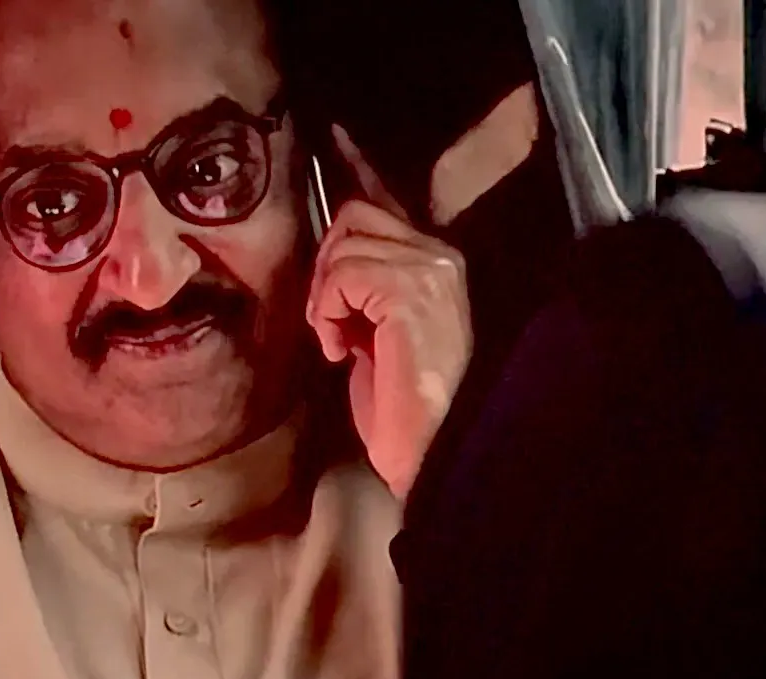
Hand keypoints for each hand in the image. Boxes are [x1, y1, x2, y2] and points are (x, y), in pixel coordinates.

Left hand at [308, 125, 473, 502]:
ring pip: (341, 247)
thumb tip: (327, 256)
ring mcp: (430, 271)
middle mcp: (441, 257)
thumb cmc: (399, 407)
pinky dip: (328, 312)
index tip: (332, 135)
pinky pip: (342, 275)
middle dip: (325, 265)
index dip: (352, 170)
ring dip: (324, 298)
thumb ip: (361, 288)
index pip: (383, 203)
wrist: (429, 455)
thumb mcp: (376, 333)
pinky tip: (344, 351)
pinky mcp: (409, 292)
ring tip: (341, 342)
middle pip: (352, 216)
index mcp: (437, 263)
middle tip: (331, 319)